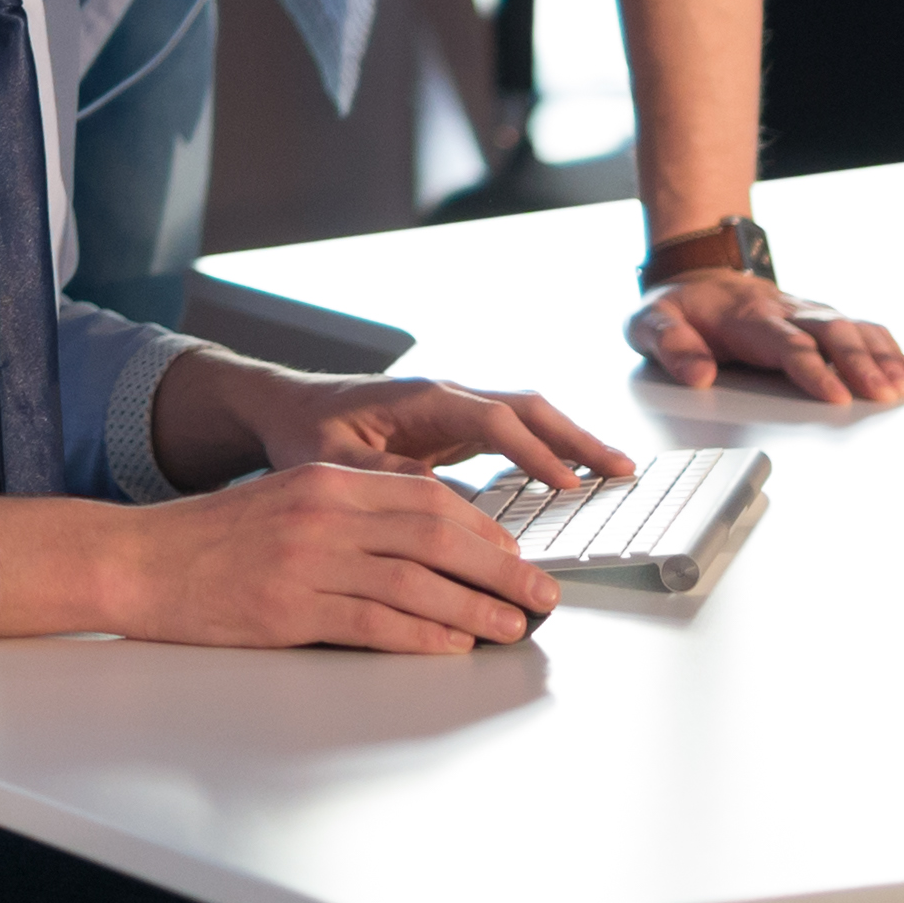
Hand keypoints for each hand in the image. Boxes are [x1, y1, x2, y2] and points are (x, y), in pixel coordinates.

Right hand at [0, 464, 571, 653]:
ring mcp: (307, 564)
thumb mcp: (284, 501)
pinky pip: (376, 624)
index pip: (427, 497)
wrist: (137, 562)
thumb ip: (349, 513)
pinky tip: (453, 645)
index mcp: (324, 480)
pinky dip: (424, 636)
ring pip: (417, 583)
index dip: (483, 529)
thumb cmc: (209, 540)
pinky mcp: (290, 612)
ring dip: (476, 609)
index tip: (515, 553)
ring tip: (511, 627)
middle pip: (437, 538)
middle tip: (540, 594)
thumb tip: (424, 544)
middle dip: (500, 569)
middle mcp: (322, 514)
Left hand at [179, 354, 635, 496]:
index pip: (492, 420)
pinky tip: (571, 476)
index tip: (566, 484)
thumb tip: (438, 505)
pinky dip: (547, 449)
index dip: (532, 452)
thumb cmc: (302, 431)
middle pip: (526, 407)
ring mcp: (452, 409)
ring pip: (526, 416)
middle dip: (575, 436)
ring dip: (571, 440)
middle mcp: (444, 396)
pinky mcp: (452, 427)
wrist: (283, 409)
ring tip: (615, 470)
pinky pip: (512, 434)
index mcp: (419, 398)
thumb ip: (383, 481)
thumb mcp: (331, 462)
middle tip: (620, 469)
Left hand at [626, 266, 903, 404]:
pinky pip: (865, 329)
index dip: (814, 369)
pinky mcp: (824, 319)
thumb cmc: (679, 308)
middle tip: (884, 395)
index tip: (836, 396)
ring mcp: (810, 313)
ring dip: (883, 358)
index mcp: (747, 316)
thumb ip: (669, 345)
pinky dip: (892, 350)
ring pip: (855, 329)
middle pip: (832, 333)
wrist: (698, 274)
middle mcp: (787, 310)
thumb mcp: (651, 322)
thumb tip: (697, 375)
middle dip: (861, 364)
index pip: (786, 344)